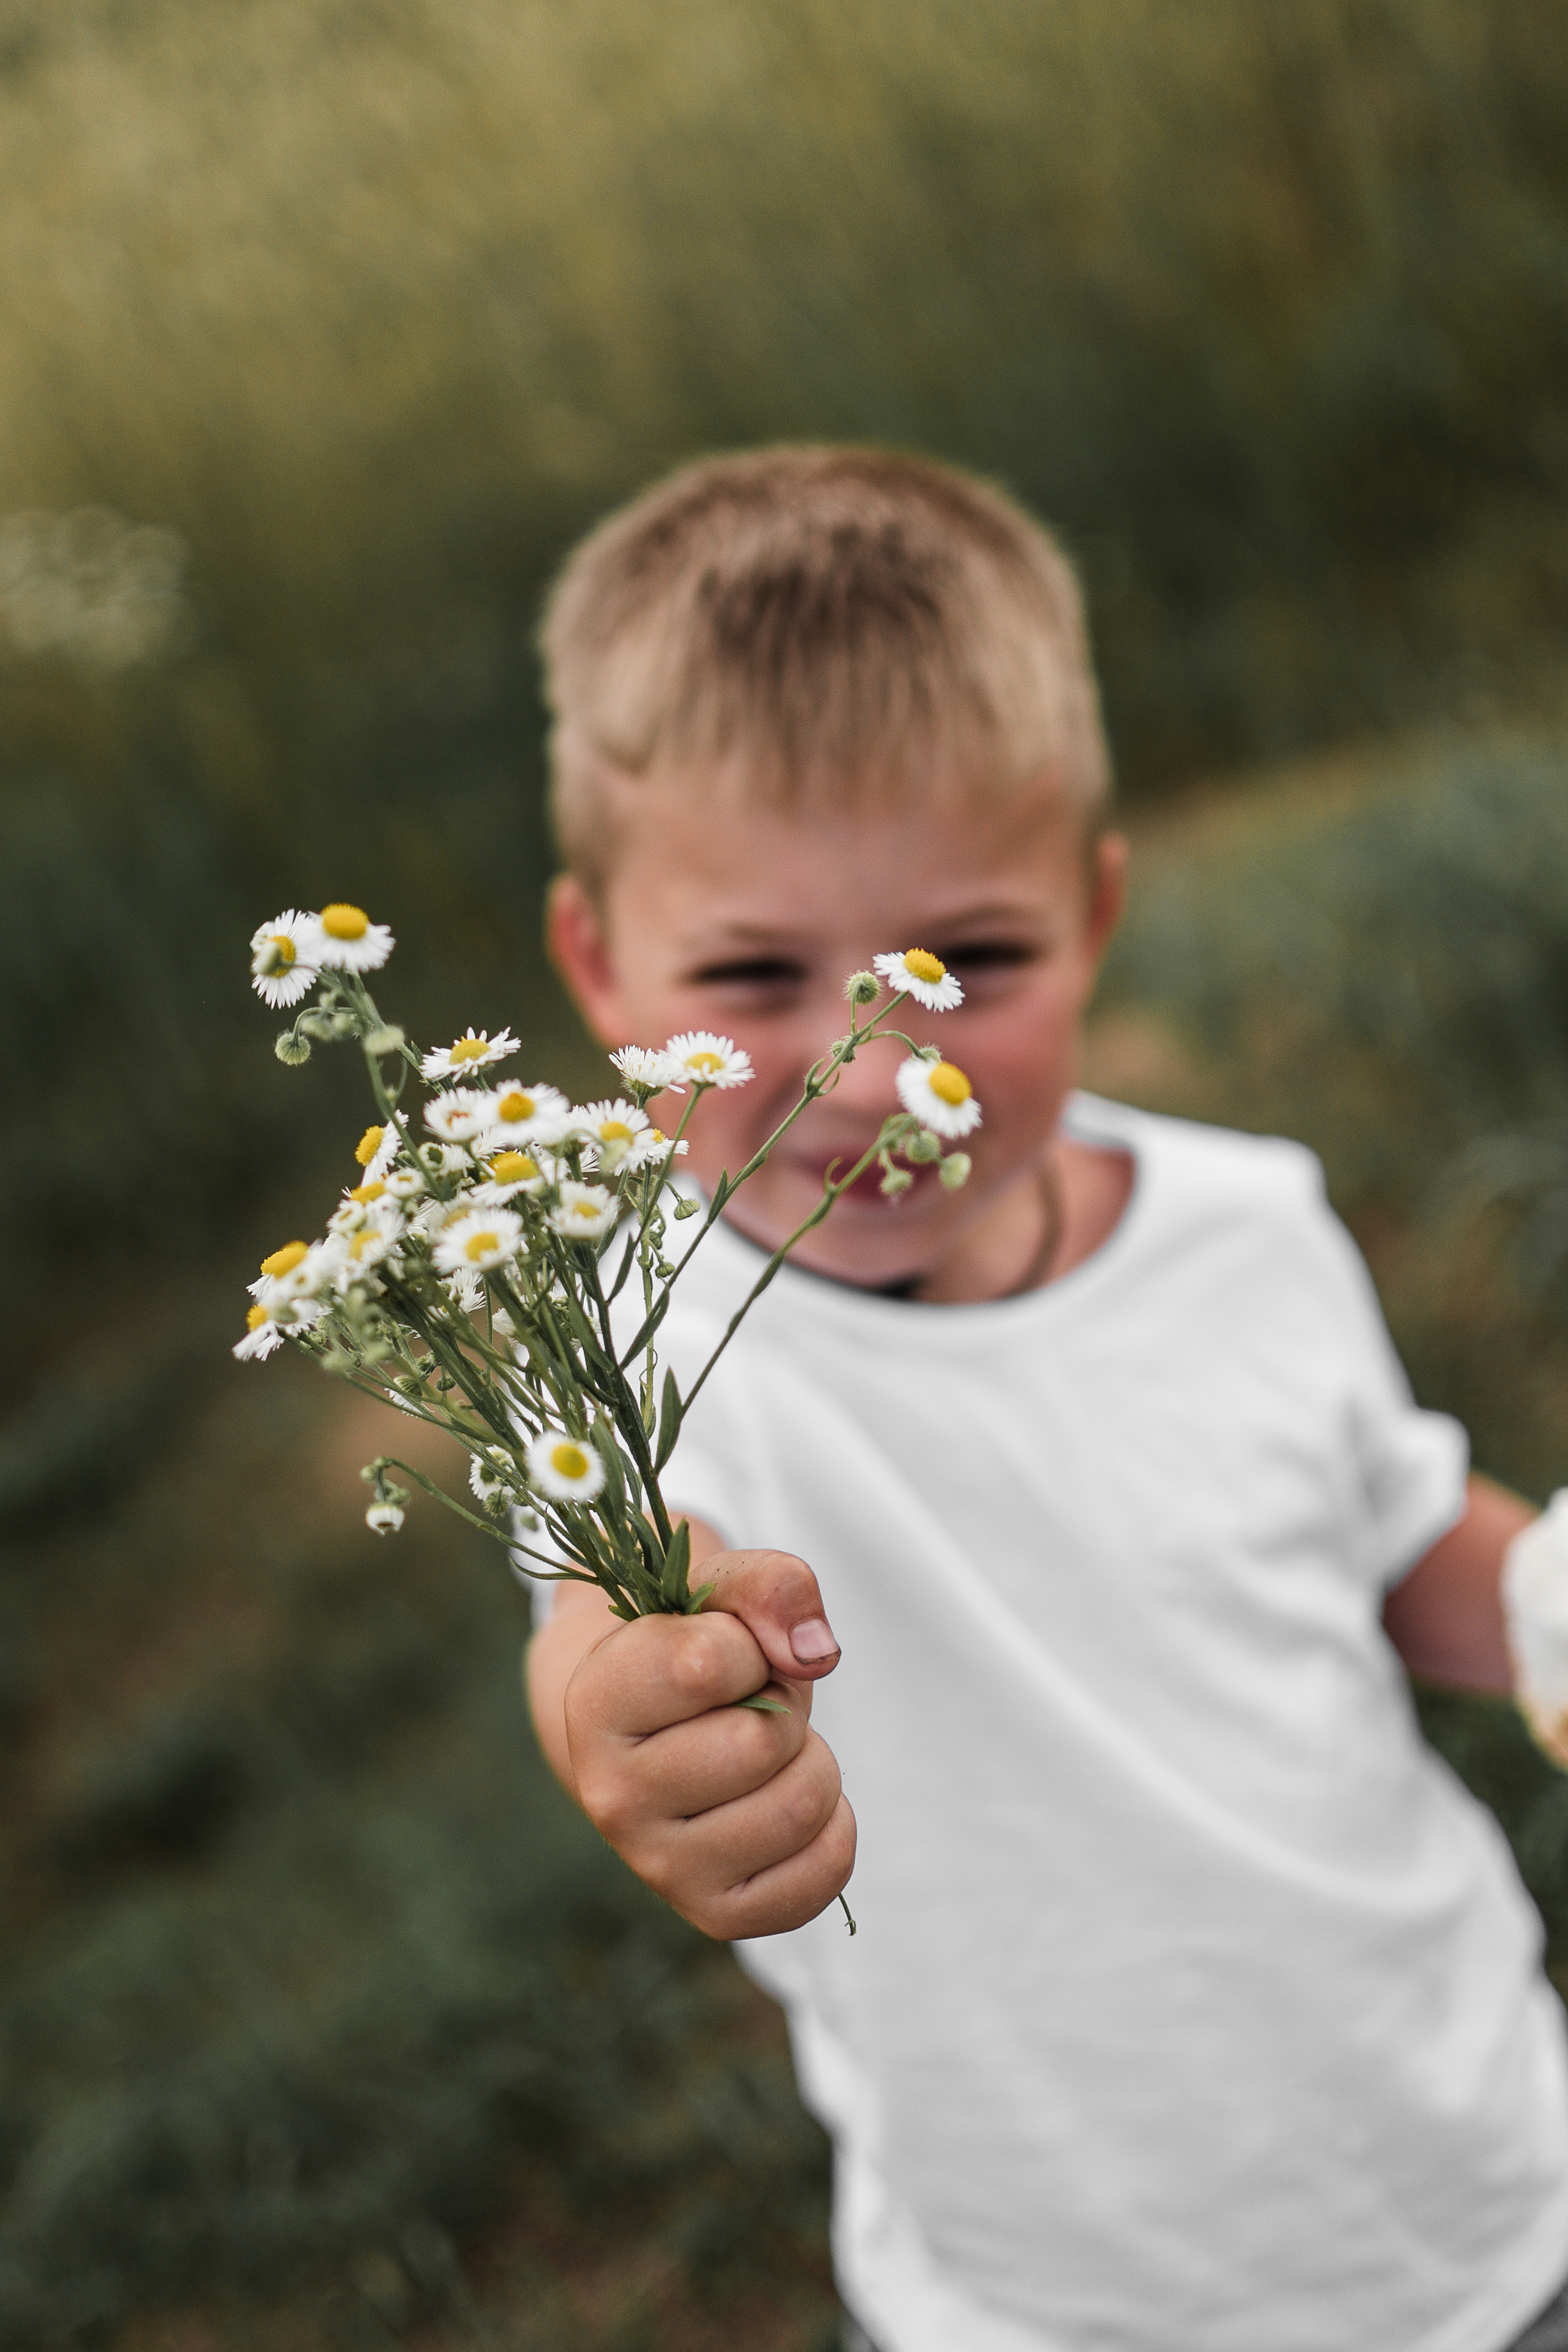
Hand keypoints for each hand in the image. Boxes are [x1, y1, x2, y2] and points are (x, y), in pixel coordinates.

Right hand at [561, 1549, 855, 1938]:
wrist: (655, 1733)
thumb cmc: (692, 1648)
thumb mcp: (717, 1587)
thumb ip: (768, 1586)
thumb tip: (816, 1655)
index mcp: (596, 1704)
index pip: (710, 1664)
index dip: (746, 1642)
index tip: (722, 1651)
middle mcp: (612, 1797)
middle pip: (762, 1743)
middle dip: (784, 1705)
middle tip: (750, 1706)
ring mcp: (660, 1867)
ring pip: (801, 1805)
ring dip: (810, 1760)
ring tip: (766, 1752)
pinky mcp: (715, 1913)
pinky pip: (825, 1871)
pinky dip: (834, 1825)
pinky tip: (785, 1800)